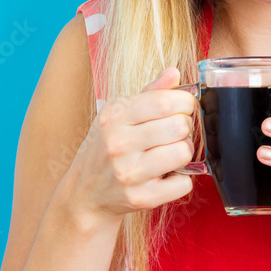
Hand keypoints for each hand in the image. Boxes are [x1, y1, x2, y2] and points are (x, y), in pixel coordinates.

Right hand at [66, 66, 196, 222]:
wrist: (85, 194)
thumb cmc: (106, 148)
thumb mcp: (119, 114)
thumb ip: (150, 92)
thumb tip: (174, 72)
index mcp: (115, 117)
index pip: (165, 101)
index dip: (185, 102)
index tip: (183, 107)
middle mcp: (119, 144)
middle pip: (179, 126)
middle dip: (185, 127)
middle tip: (176, 132)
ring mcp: (130, 173)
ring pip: (184, 152)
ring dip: (184, 152)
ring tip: (171, 152)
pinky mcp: (141, 198)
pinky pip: (184, 183)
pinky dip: (182, 179)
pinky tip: (166, 175)